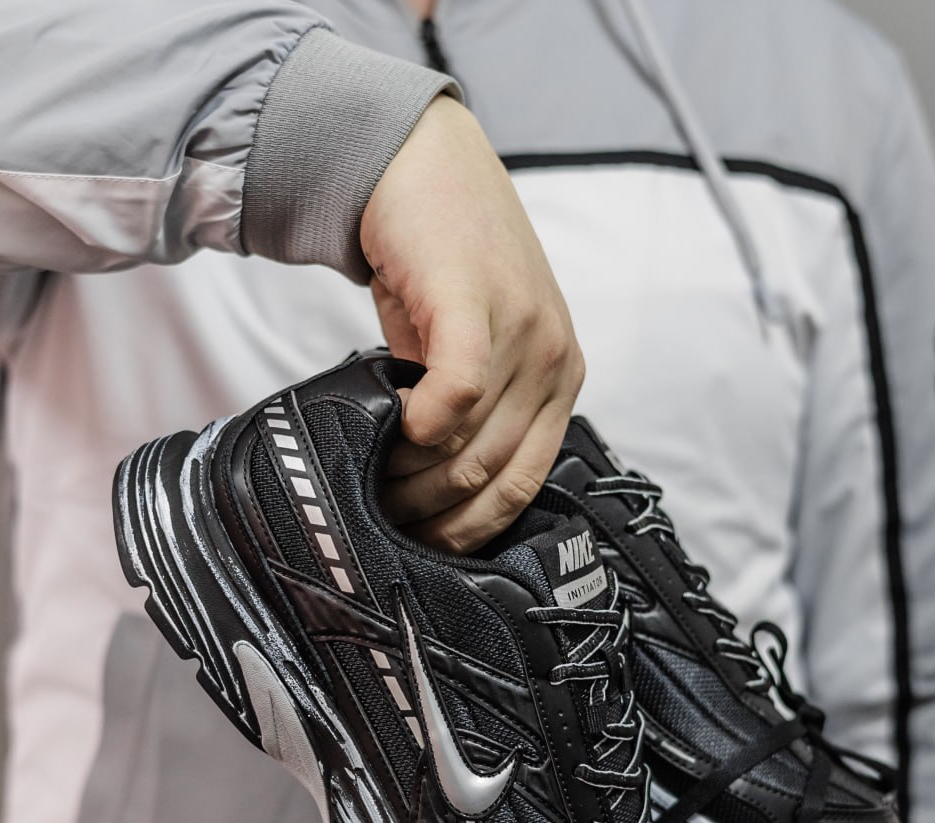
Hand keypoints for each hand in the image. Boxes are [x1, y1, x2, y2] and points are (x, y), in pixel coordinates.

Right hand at [360, 94, 584, 552]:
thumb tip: (436, 495)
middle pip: (492, 475)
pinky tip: (393, 426)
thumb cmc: (439, 267)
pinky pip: (458, 393)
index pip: (524, 487)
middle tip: (381, 516)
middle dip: (431, 513)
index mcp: (561, 381)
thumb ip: (472, 413)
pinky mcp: (476, 303)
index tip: (421, 546)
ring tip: (373, 478)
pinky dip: (421, 426)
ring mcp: (524, 330)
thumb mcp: (473, 349)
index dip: (468, 531)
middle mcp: (556, 360)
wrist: (419, 165)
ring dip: (414, 477)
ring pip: (471, 444)